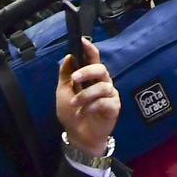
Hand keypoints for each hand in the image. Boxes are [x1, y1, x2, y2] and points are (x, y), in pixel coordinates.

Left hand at [55, 36, 120, 154]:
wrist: (78, 136)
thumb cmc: (71, 114)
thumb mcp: (63, 93)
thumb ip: (65, 75)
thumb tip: (69, 56)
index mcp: (91, 77)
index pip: (93, 59)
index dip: (90, 49)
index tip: (83, 41)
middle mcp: (102, 83)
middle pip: (101, 69)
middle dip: (87, 71)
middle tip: (74, 79)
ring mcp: (109, 95)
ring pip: (102, 87)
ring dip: (85, 95)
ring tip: (75, 104)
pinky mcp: (114, 107)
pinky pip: (105, 102)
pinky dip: (91, 107)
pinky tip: (84, 112)